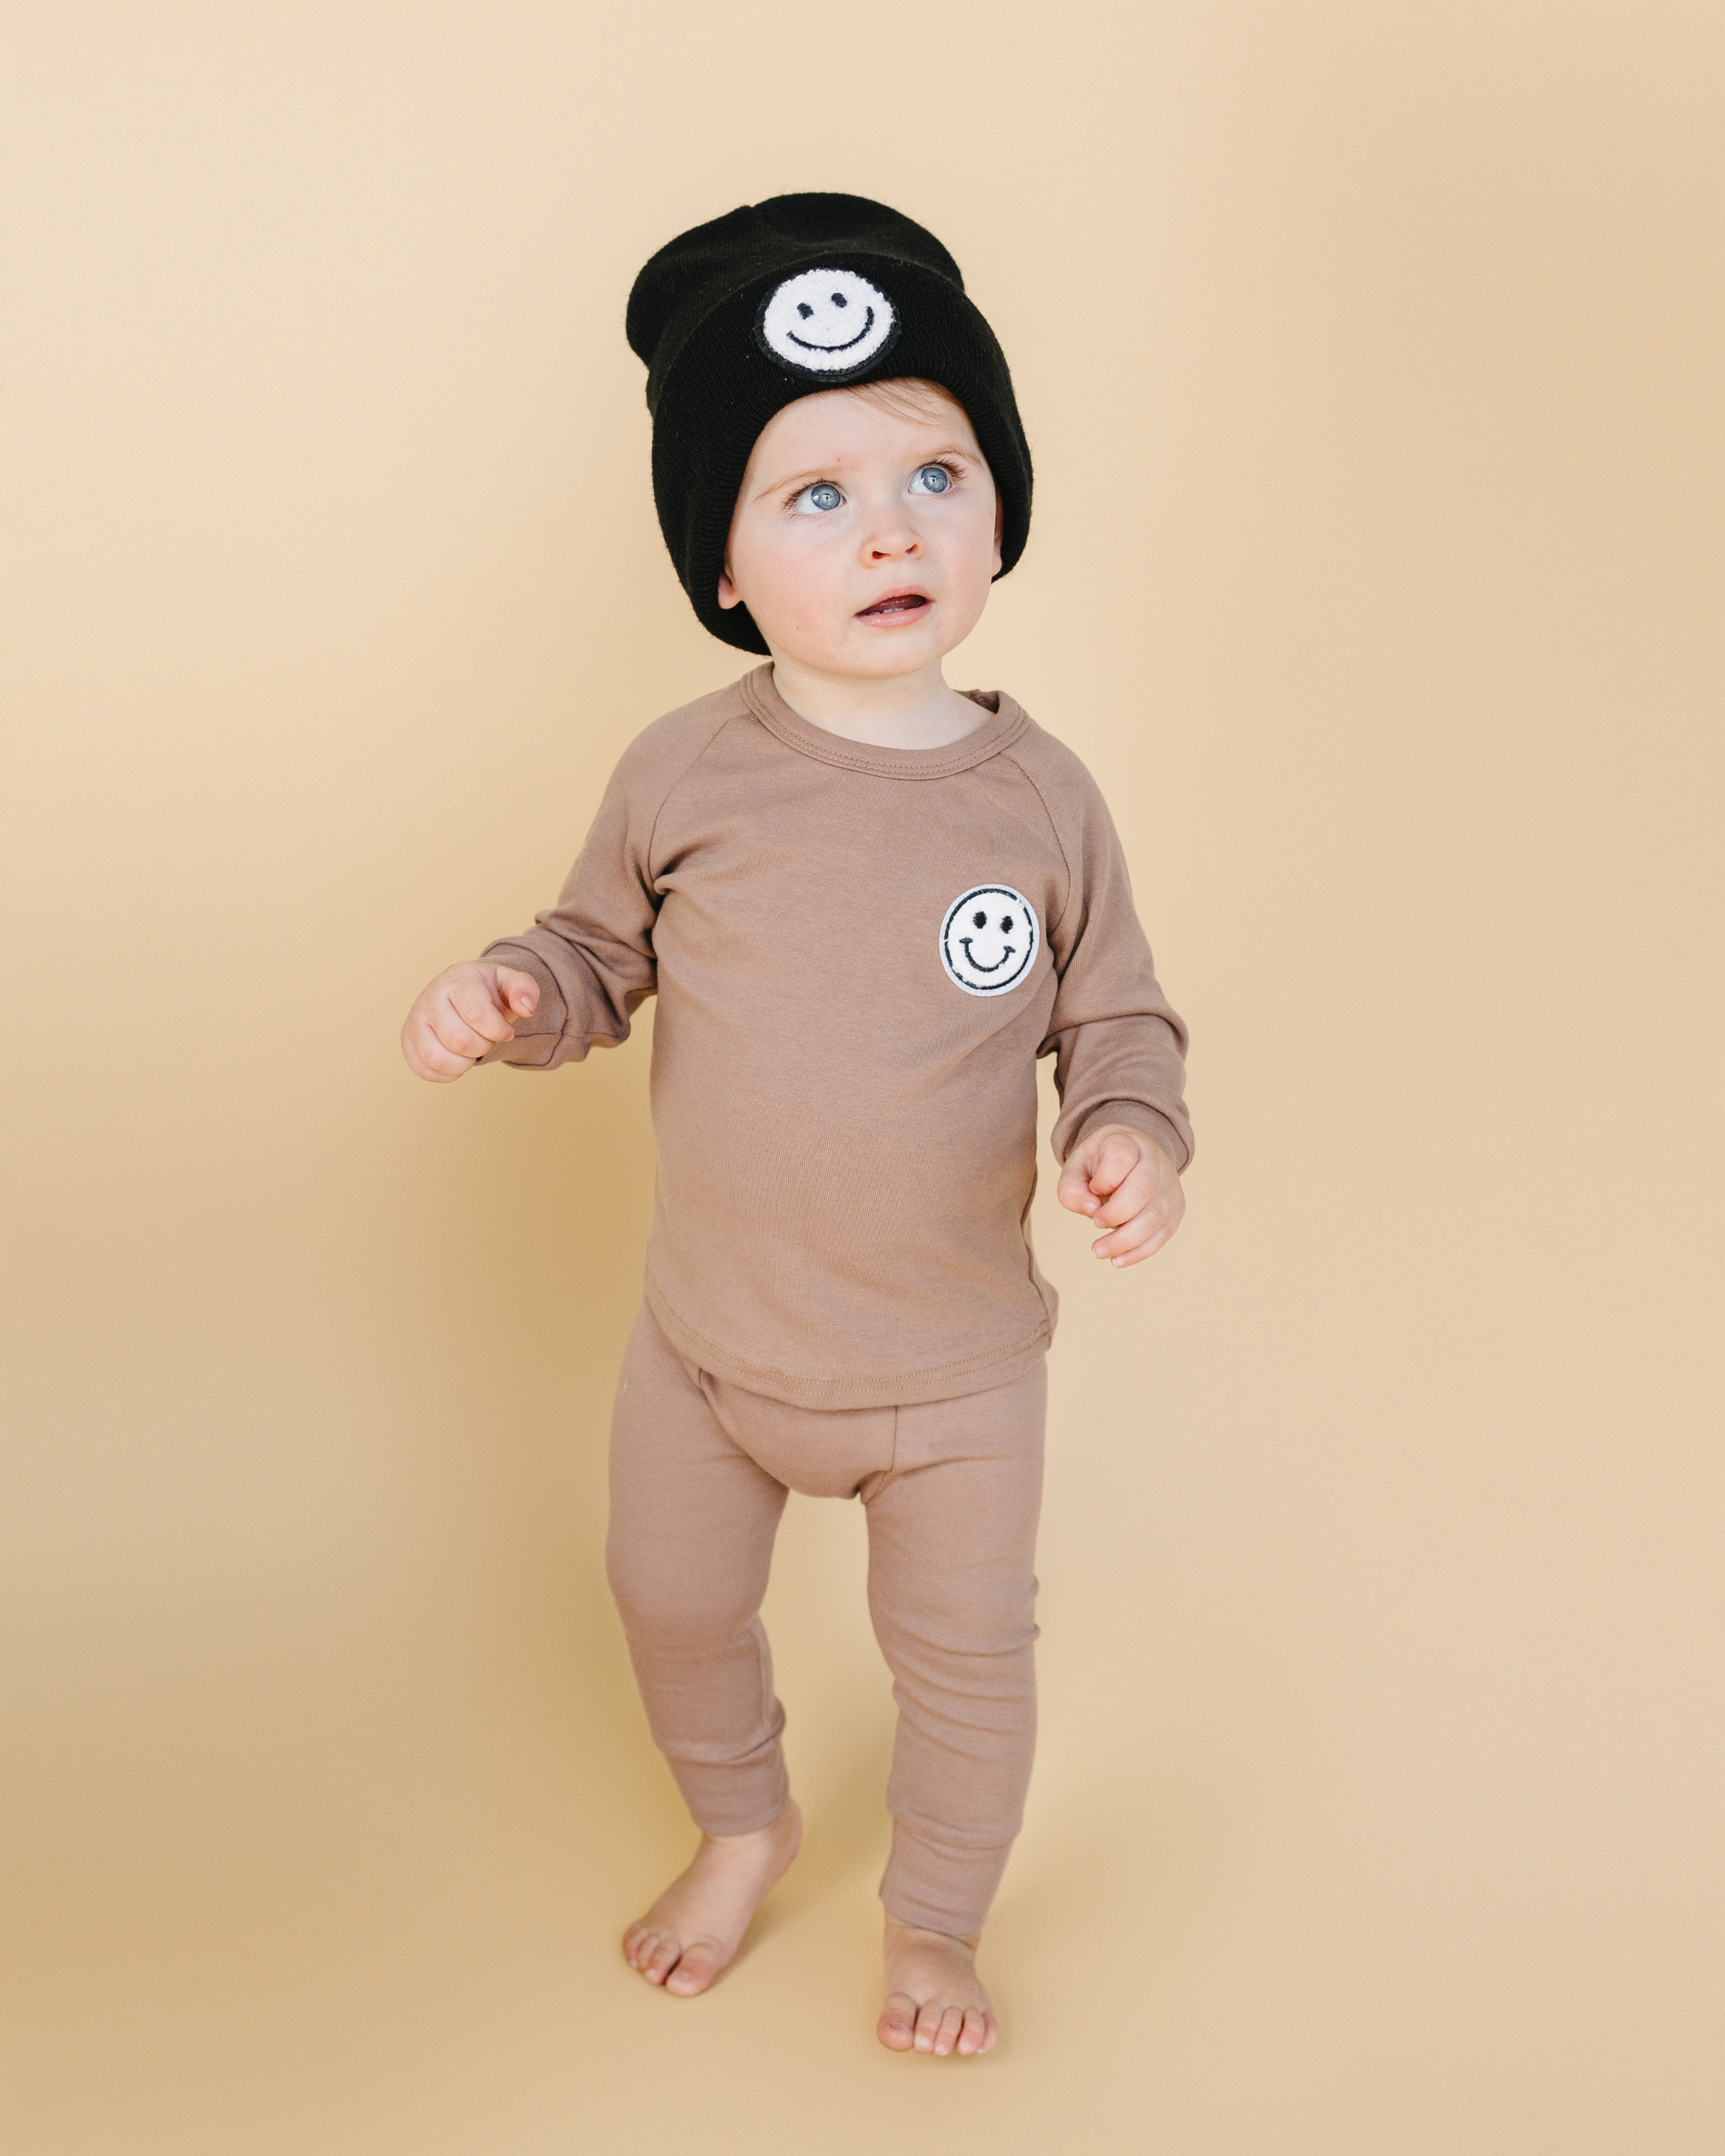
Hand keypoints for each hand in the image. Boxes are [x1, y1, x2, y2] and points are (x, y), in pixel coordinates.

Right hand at [400, 962, 538, 1081]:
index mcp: (458, 979)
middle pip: (459, 1040)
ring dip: (464, 1063)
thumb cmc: (488, 992)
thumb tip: (526, 1008)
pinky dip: (448, 1073)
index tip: (506, 1032)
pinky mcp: (407, 1041)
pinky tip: (458, 1058)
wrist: (463, 994)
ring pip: (437, 1059)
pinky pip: (425, 1070)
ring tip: (472, 1051)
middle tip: (487, 1039)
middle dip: (483, 1046)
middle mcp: (430, 997)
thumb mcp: (510, 983)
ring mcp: (415, 1020)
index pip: (477, 1014)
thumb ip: (525, 990)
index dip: (498, 1031)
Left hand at [1056, 1123, 1184, 1267]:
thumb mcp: (1076, 1168)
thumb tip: (1091, 1211)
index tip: (1093, 1189)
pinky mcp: (1176, 1207)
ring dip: (1125, 1240)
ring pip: (1155, 1216)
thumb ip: (1071, 1189)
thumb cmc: (1099, 1166)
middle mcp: (1154, 1160)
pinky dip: (1140, 1252)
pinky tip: (1118, 1260)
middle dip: (1115, 1214)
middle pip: (1143, 1189)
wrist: (1131, 1159)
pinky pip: (1163, 1234)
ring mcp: (1169, 1184)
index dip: (1105, 1179)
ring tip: (1099, 1251)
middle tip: (1094, 1224)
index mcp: (1128, 1142)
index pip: (1122, 1156)